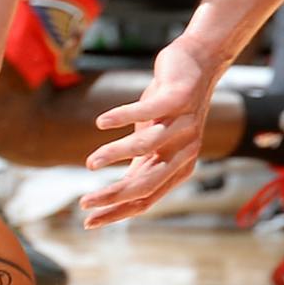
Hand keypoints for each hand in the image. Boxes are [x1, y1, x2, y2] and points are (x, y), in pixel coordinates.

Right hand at [78, 37, 223, 226]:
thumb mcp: (154, 140)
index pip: (146, 199)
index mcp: (179, 166)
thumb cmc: (170, 107)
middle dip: (114, 196)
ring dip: (114, 155)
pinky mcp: (177, 97)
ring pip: (145, 146)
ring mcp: (183, 124)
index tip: (88, 222)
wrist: (198, 63)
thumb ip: (142, 165)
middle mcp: (185, 150)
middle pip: (147, 183)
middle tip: (85, 203)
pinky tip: (101, 122)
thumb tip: (117, 193)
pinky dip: (122, 117)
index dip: (117, 213)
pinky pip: (147, 111)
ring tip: (91, 162)